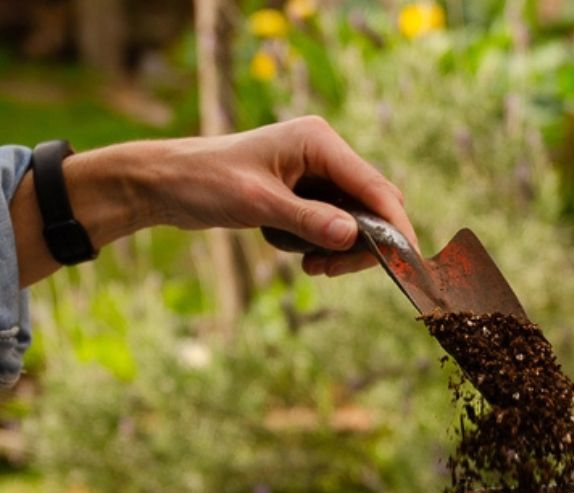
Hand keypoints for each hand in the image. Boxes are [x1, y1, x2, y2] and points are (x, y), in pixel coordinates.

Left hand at [136, 116, 417, 276]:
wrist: (166, 183)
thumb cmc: (205, 182)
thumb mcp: (257, 203)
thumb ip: (308, 220)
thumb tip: (353, 237)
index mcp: (317, 140)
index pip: (373, 184)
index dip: (394, 223)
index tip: (408, 260)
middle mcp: (322, 151)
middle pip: (371, 202)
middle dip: (364, 242)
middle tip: (332, 271)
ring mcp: (314, 172)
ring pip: (354, 218)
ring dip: (342, 249)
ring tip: (313, 269)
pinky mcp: (303, 192)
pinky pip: (333, 222)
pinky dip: (325, 245)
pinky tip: (303, 258)